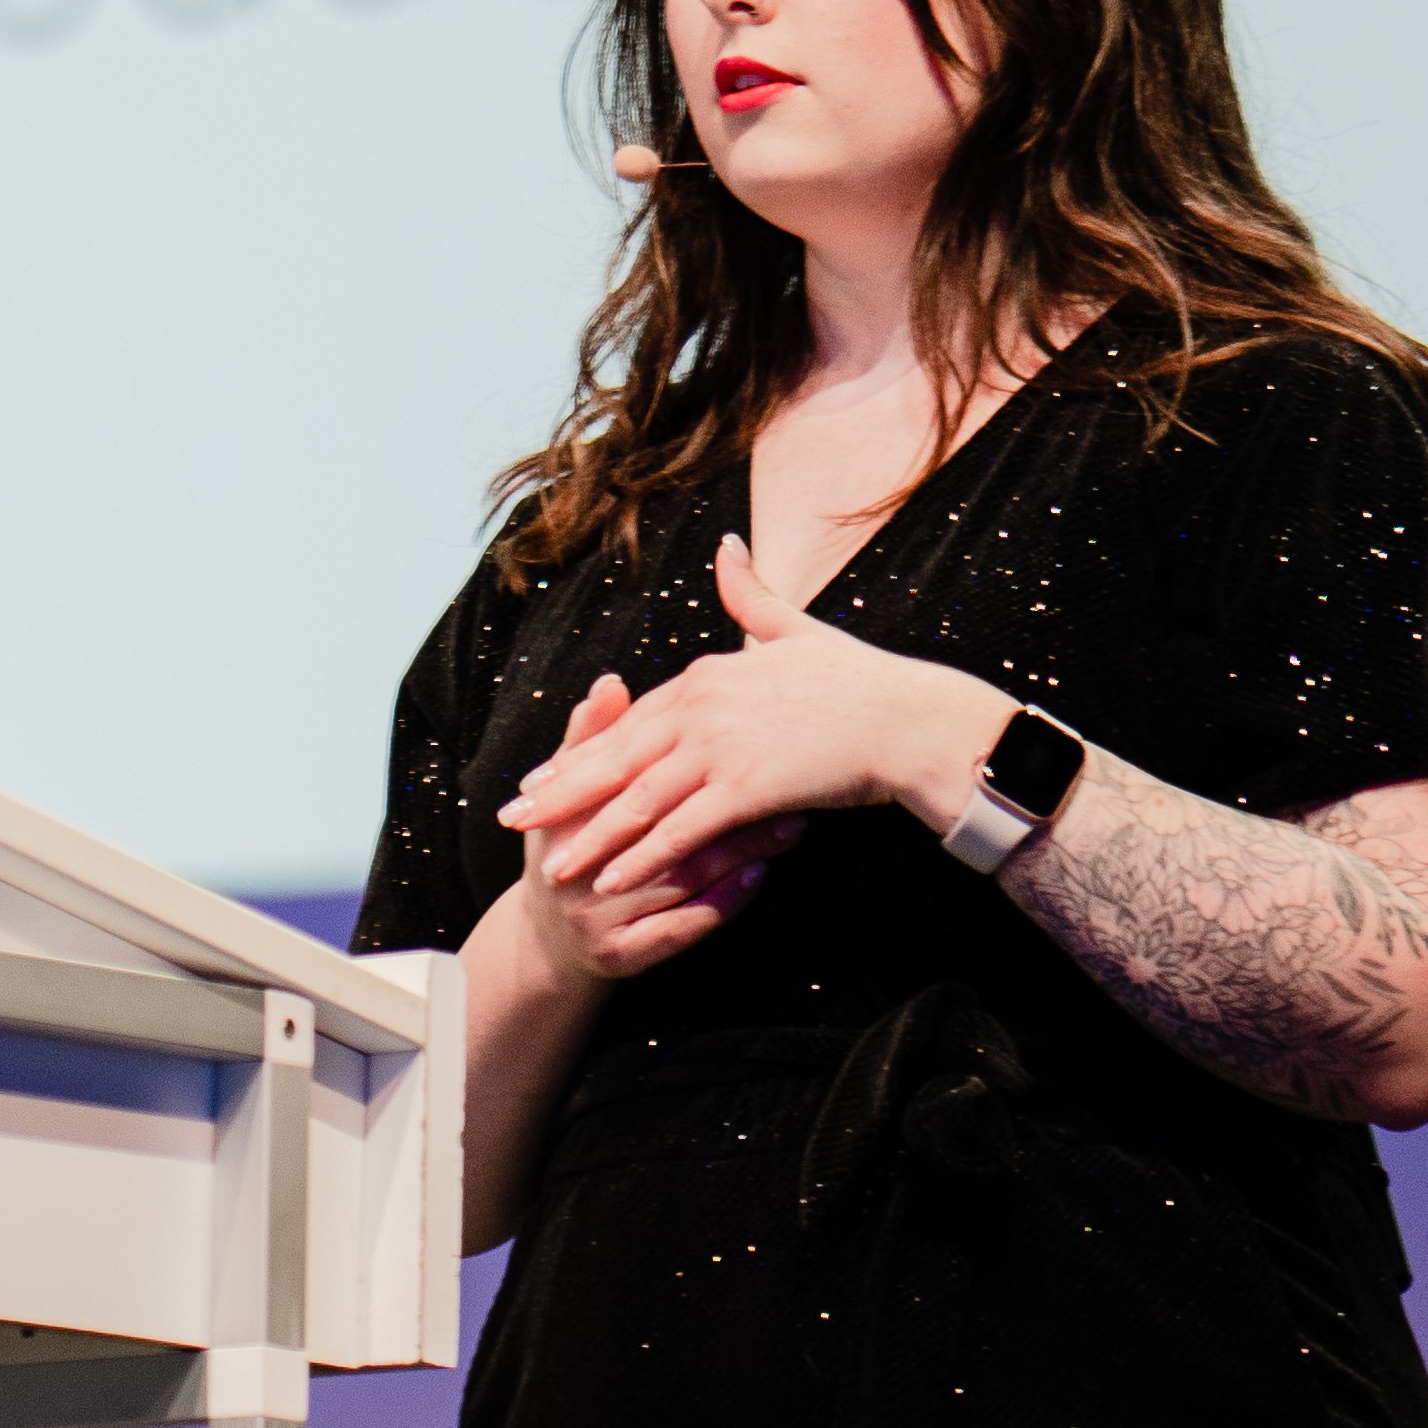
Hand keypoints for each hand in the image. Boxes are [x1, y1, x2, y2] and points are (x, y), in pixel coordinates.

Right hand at [501, 671, 803, 985]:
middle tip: (784, 783)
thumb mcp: (570, 796)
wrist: (548, 945)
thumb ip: (591, 739)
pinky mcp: (621, 956)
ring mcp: (597, 917)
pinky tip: (758, 879)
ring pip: (678, 880)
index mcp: (566, 822)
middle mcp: (576, 871)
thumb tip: (610, 683)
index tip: (742, 735)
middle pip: (660, 830)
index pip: (628, 781)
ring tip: (788, 827)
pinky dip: (722, 903)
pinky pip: (681, 929)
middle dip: (724, 806)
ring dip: (737, 853)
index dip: (684, 758)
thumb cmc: (573, 850)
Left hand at [502, 533, 1015, 900]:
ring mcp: (722, 747)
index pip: (631, 720)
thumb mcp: (796, 629)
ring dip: (591, 836)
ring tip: (553, 864)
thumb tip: (727, 547)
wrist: (912, 721)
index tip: (544, 775)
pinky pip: (682, 829)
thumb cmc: (862, 681)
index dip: (584, 751)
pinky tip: (613, 881)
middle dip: (562, 791)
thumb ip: (751, 596)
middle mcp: (703, 707)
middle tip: (515, 816)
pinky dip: (643, 857)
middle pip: (617, 757)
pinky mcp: (747, 786)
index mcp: (707, 674)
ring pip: (639, 798)